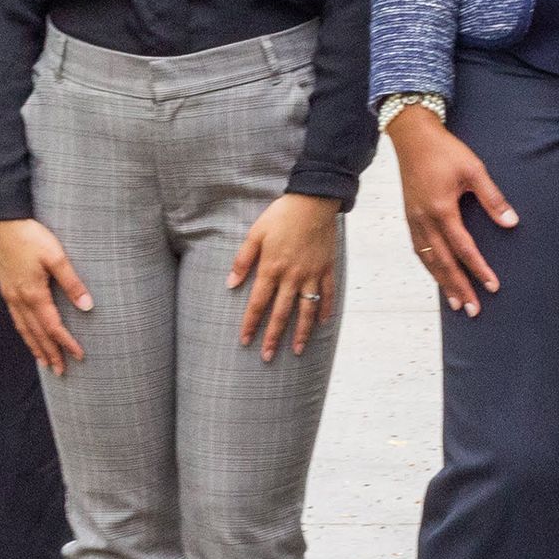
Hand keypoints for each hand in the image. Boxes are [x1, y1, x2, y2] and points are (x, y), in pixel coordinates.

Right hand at [0, 218, 90, 372]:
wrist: (3, 222)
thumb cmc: (31, 236)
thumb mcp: (56, 257)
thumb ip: (72, 283)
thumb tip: (88, 307)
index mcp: (33, 294)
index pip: (53, 327)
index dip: (66, 343)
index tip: (79, 356)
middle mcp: (19, 300)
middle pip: (37, 334)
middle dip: (50, 353)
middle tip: (61, 371)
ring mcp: (10, 295)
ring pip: (24, 329)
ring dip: (35, 347)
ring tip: (45, 362)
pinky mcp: (6, 289)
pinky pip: (16, 319)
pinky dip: (24, 332)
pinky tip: (29, 335)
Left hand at [229, 192, 341, 358]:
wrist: (313, 201)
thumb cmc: (282, 215)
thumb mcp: (255, 233)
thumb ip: (242, 260)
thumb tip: (230, 284)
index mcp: (272, 268)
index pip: (258, 303)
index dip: (251, 324)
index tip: (246, 341)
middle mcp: (292, 277)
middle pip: (281, 313)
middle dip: (273, 337)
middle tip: (267, 357)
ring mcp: (312, 275)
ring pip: (306, 310)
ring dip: (301, 332)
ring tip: (296, 350)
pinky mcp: (327, 269)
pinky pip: (327, 294)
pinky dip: (325, 310)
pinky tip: (322, 323)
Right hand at [390, 108, 516, 316]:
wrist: (412, 136)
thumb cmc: (444, 151)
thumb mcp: (473, 169)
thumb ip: (492, 198)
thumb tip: (510, 222)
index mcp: (441, 209)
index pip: (463, 248)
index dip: (479, 269)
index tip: (492, 286)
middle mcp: (424, 220)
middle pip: (443, 262)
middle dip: (458, 287)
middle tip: (472, 309)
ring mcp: (414, 220)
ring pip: (428, 260)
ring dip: (442, 282)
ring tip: (455, 302)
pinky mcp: (409, 217)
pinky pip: (418, 249)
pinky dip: (428, 267)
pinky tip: (437, 275)